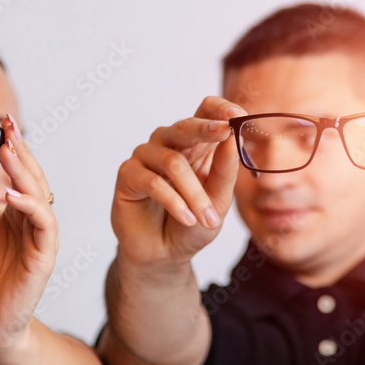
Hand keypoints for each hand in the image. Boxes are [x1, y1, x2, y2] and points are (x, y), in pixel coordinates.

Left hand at [0, 115, 57, 360]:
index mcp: (13, 213)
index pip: (18, 175)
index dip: (14, 149)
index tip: (5, 124)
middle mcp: (30, 221)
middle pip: (33, 179)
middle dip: (22, 152)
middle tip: (10, 129)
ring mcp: (40, 237)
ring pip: (41, 196)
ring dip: (25, 173)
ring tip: (8, 154)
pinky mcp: (44, 256)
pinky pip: (44, 224)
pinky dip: (30, 206)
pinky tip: (12, 194)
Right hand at [113, 96, 245, 266]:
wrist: (164, 255)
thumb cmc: (191, 224)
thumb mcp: (218, 200)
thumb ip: (225, 170)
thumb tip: (233, 138)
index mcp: (195, 144)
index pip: (205, 111)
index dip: (220, 109)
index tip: (237, 115)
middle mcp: (168, 144)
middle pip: (185, 126)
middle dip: (206, 129)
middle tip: (225, 132)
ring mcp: (146, 157)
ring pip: (173, 162)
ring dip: (194, 194)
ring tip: (207, 219)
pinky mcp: (128, 175)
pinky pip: (153, 182)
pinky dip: (174, 202)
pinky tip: (187, 219)